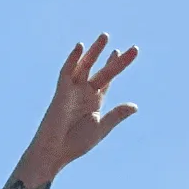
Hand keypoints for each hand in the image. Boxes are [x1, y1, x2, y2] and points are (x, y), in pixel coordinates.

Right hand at [22, 35, 138, 179]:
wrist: (54, 152)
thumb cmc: (75, 144)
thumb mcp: (100, 128)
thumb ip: (116, 115)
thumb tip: (135, 106)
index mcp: (94, 103)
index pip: (106, 80)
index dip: (115, 66)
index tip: (121, 52)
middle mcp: (84, 94)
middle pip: (104, 72)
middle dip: (117, 61)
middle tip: (134, 49)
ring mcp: (72, 92)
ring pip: (85, 67)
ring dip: (95, 52)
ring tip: (106, 37)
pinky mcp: (61, 92)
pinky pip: (66, 72)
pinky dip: (72, 59)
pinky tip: (80, 47)